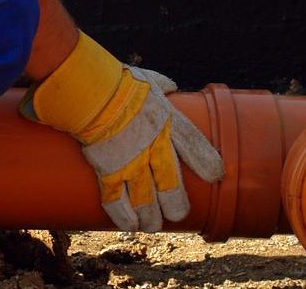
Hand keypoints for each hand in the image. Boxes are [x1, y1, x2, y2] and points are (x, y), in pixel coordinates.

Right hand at [22, 33, 224, 230]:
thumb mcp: (147, 80)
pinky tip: (130, 226)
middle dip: (176, 203)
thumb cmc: (118, 82)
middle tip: (178, 212)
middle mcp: (154, 147)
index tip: (216, 175)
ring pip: (146, 200)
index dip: (207, 163)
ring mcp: (131, 162)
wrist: (90, 92)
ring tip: (153, 225)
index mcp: (167, 122)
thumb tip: (170, 86)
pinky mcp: (108, 171)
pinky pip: (117, 202)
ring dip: (151, 217)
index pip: (195, 147)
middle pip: (171, 185)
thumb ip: (161, 85)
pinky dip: (124, 217)